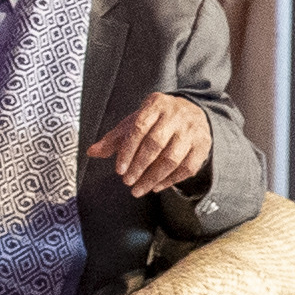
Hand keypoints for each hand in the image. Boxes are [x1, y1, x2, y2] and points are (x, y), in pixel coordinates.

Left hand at [89, 93, 212, 195]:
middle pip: (156, 145)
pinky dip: (171, 180)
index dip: (127, 151)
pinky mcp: (203, 144)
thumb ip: (114, 138)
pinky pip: (187, 167)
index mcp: (156, 105)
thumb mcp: (134, 122)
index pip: (139, 128)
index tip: (118, 171)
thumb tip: (91, 152)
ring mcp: (192, 130)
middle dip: (139, 167)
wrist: (192, 111)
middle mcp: (176, 115)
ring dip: (153, 178)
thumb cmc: (156, 119)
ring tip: (138, 189)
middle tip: (127, 182)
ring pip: (172, 159)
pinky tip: (156, 187)